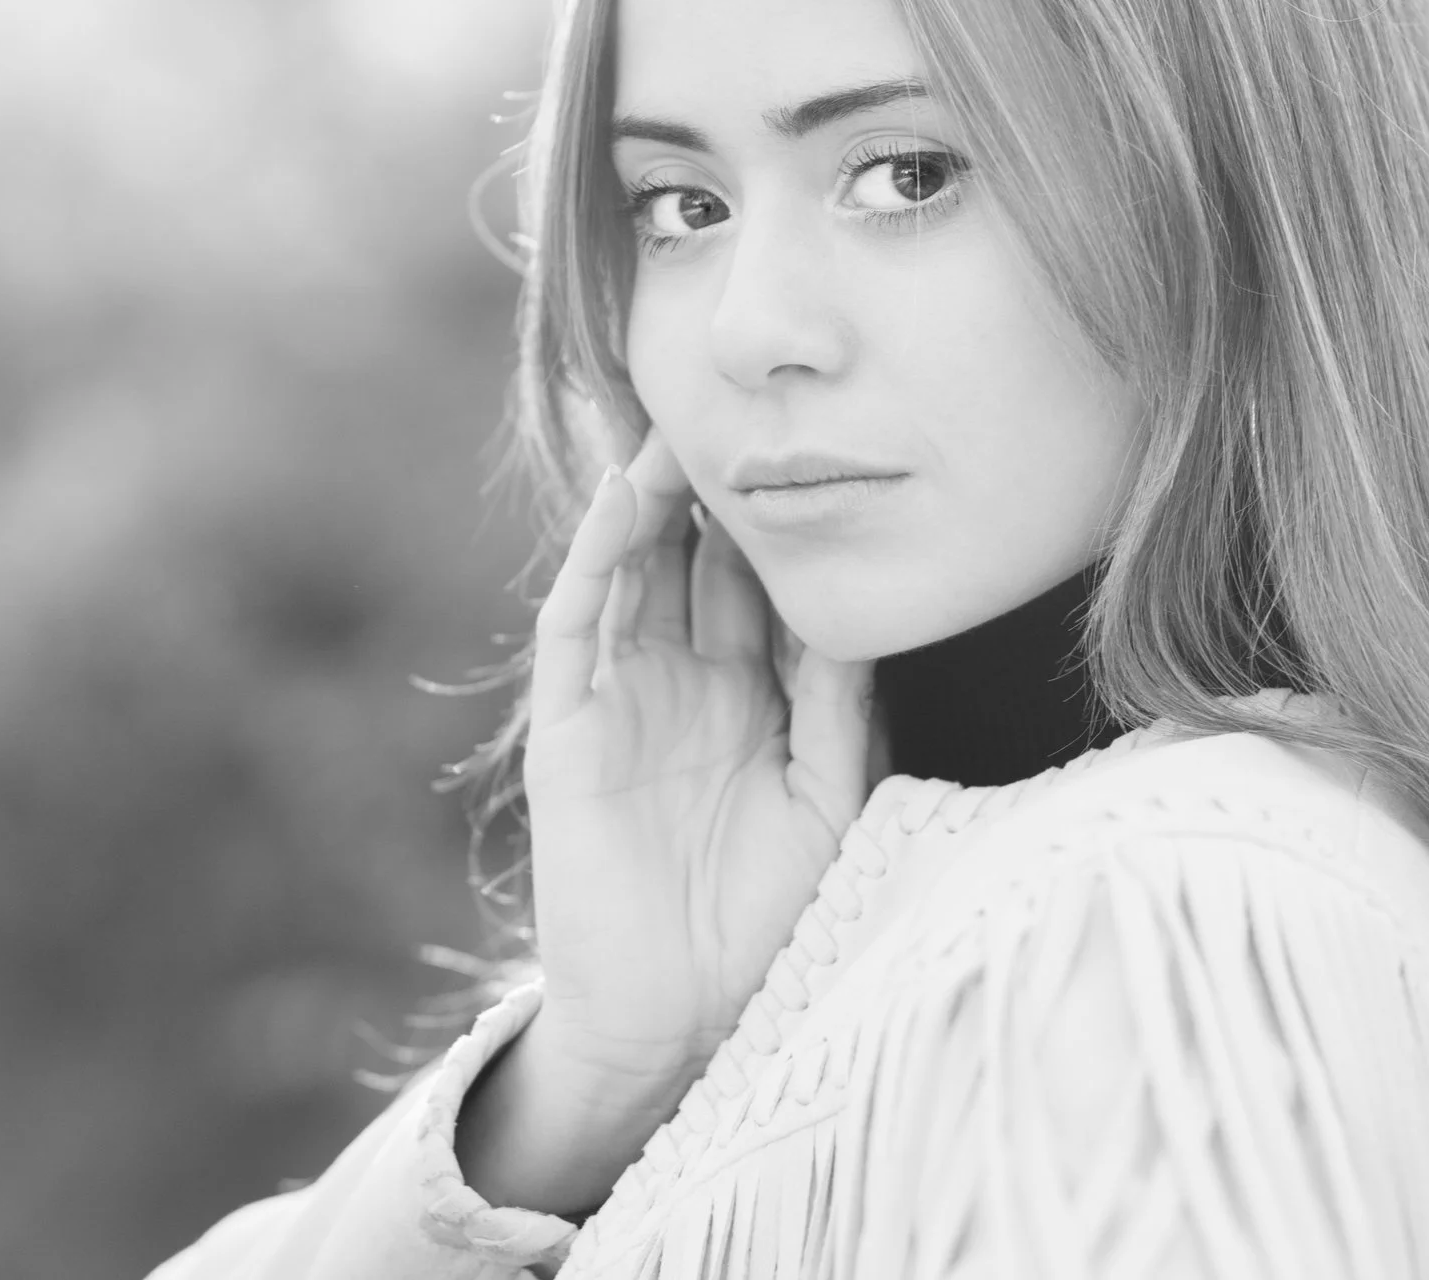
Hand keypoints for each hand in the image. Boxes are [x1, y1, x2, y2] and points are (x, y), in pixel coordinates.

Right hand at [517, 425, 875, 1091]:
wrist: (680, 1021)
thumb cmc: (765, 925)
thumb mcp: (828, 801)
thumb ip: (839, 707)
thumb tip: (858, 608)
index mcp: (748, 700)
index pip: (758, 587)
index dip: (774, 521)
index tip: (807, 445)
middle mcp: (682, 685)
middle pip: (692, 562)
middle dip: (710, 491)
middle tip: (733, 405)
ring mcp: (620, 701)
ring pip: (630, 573)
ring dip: (646, 501)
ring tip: (673, 427)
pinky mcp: (569, 727)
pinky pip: (578, 625)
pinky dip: (595, 559)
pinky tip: (621, 503)